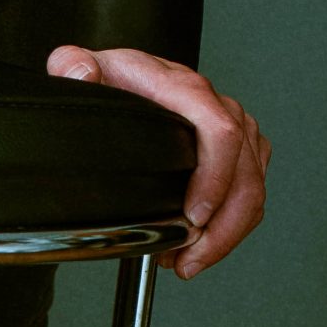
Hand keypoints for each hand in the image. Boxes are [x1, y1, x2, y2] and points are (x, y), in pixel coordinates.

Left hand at [46, 43, 270, 279]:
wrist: (127, 77)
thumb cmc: (112, 78)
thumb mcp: (82, 66)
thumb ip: (73, 66)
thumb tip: (80, 73)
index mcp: (180, 86)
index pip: (220, 129)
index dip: (215, 177)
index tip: (194, 215)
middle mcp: (215, 104)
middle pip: (245, 170)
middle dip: (223, 225)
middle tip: (189, 256)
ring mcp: (232, 125)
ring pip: (253, 186)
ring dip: (228, 233)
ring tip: (191, 260)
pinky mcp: (239, 147)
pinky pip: (251, 190)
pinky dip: (233, 225)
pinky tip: (202, 244)